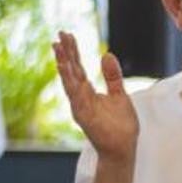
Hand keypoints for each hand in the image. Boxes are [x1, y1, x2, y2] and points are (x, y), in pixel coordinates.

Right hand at [54, 31, 138, 163]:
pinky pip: (77, 98)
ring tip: (59, 48)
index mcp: (88, 92)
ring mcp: (81, 107)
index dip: (73, 52)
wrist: (123, 147)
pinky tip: (68, 70)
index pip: (78, 68)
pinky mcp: (85, 116)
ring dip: (64, 65)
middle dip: (65, 53)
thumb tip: (107, 54)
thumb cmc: (120, 124)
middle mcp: (81, 98)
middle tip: (59, 34)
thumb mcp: (119, 94)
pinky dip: (73, 84)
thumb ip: (112, 76)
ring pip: (70, 82)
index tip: (67, 35)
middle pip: (71, 71)